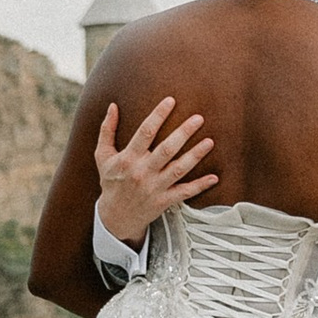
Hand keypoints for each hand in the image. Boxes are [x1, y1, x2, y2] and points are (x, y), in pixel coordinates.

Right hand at [96, 95, 216, 241]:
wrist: (115, 217)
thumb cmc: (111, 181)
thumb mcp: (103, 156)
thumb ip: (107, 130)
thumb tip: (112, 106)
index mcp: (128, 158)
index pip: (145, 132)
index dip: (158, 115)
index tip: (171, 100)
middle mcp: (142, 172)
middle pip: (166, 149)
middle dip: (183, 133)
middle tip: (198, 118)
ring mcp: (154, 188)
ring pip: (178, 170)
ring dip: (195, 156)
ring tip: (210, 142)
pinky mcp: (164, 201)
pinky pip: (184, 193)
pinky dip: (200, 186)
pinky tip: (214, 177)